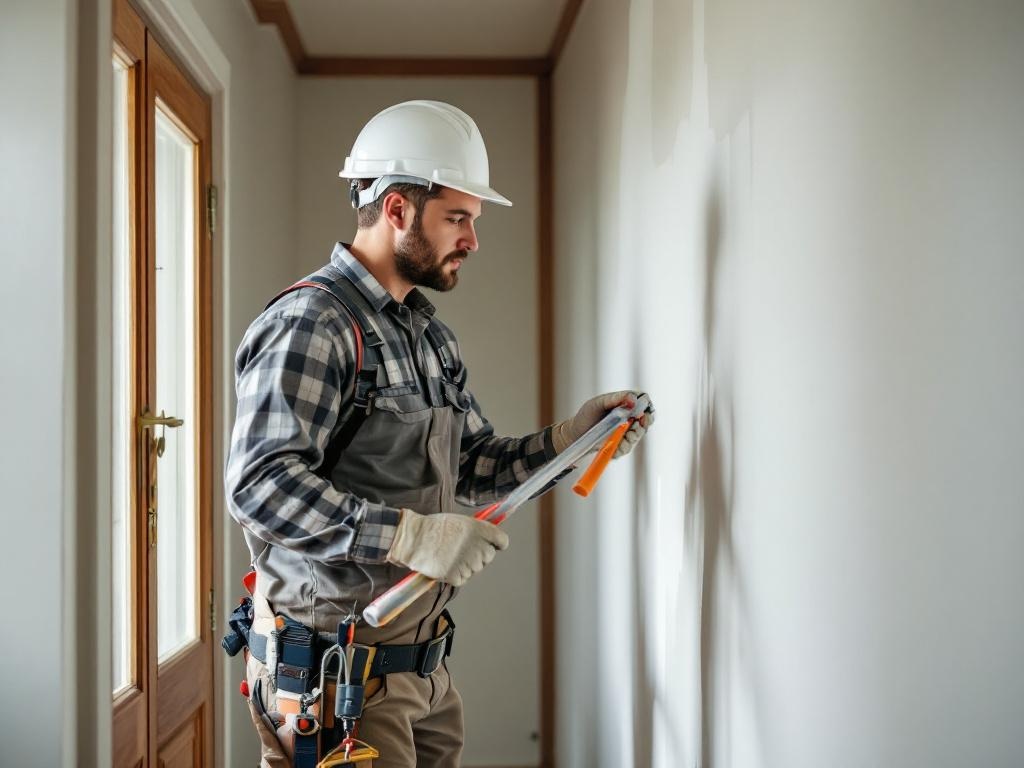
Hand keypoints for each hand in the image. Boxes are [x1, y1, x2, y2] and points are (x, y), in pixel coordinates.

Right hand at [386, 509, 509, 586]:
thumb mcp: (461, 521)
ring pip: (475, 569)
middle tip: (461, 550)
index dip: (497, 544)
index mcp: (480, 530)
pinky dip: (454, 575)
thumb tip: (487, 539)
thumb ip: (477, 531)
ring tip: (448, 555)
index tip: (494, 545)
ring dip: (465, 565)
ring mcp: (468, 563)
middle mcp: (477, 547)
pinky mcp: (456, 576)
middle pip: (489, 557)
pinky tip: (444, 564)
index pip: (502, 541)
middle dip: (479, 555)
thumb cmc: (434, 528)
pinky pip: (462, 579)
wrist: (414, 539)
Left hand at [551, 390, 655, 456]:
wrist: (574, 434)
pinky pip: (627, 448)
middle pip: (646, 421)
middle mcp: (629, 418)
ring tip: (622, 436)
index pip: (645, 404)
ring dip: (632, 437)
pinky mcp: (621, 446)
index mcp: (626, 404)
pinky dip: (622, 447)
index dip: (646, 409)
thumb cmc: (586, 415)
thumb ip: (616, 398)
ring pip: (638, 435)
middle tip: (633, 428)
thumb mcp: (599, 402)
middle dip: (642, 426)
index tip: (641, 415)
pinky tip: (615, 446)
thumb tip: (633, 399)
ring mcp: (626, 433)